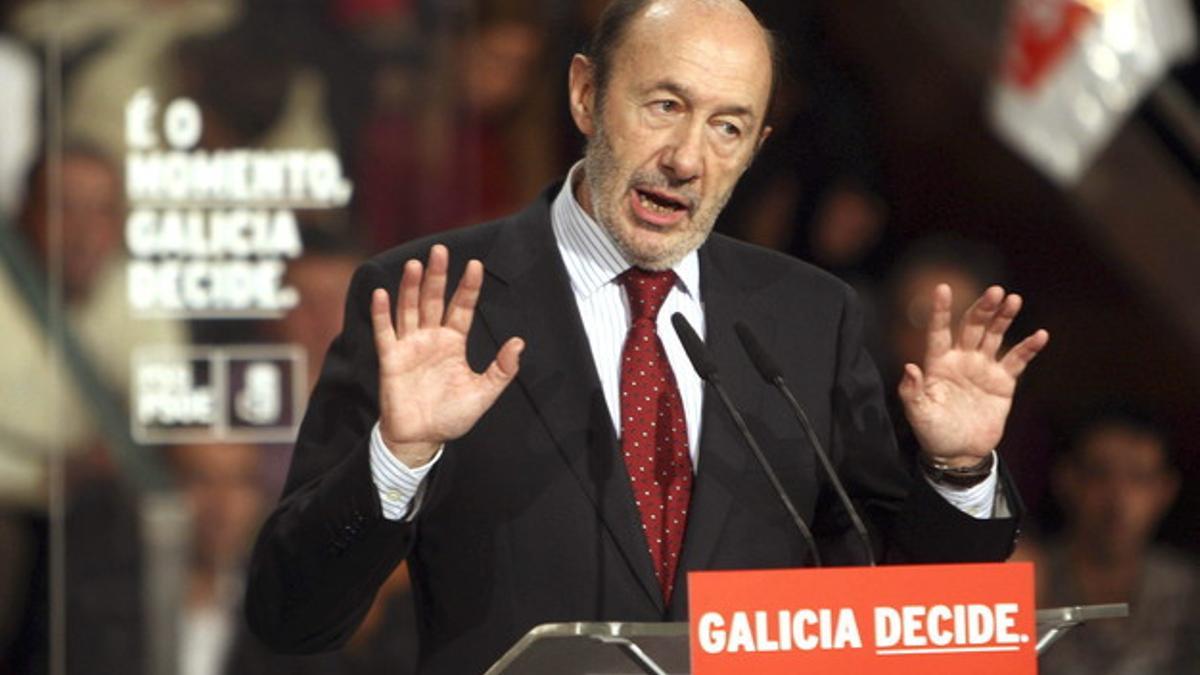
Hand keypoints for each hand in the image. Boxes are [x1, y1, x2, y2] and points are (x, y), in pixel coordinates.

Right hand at [371, 244, 523, 466]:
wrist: (422, 439)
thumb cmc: (452, 416)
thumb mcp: (483, 393)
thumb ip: (501, 370)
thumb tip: (519, 342)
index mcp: (453, 342)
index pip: (462, 308)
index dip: (468, 287)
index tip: (475, 264)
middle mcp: (431, 338)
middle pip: (434, 300)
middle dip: (437, 276)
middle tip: (440, 249)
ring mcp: (410, 346)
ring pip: (410, 309)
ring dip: (410, 287)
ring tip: (414, 264)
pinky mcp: (391, 359)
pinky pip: (385, 332)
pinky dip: (381, 313)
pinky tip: (382, 293)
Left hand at [898, 284, 1047, 467]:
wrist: (960, 454)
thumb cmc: (934, 433)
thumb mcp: (919, 414)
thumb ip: (912, 392)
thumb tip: (909, 367)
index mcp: (938, 364)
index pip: (938, 332)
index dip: (940, 311)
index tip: (942, 287)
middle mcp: (961, 359)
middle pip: (972, 327)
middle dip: (983, 309)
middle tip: (995, 291)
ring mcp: (983, 368)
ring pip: (994, 336)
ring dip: (1004, 318)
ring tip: (1013, 299)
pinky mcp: (1003, 381)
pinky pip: (1017, 360)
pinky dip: (1028, 347)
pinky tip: (1040, 334)